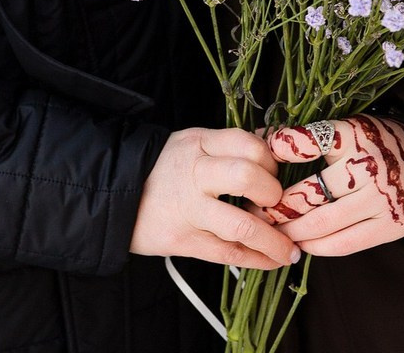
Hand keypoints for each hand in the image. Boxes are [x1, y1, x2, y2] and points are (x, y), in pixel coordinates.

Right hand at [131, 127, 301, 269]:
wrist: (115, 194)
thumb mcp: (192, 143)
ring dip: (274, 241)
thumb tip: (275, 144)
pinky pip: (228, 253)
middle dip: (272, 194)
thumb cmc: (163, 168)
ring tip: (288, 250)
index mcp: (199, 143)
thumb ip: (228, 145)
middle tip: (277, 204)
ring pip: (241, 225)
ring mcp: (188, 208)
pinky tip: (270, 260)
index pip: (246, 143)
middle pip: (246, 177)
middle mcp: (194, 172)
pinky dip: (256, 260)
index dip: (270, 159)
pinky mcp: (183, 239)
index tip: (275, 173)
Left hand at [262, 115, 403, 254]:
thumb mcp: (348, 127)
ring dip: (292, 231)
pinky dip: (320, 247)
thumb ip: (311, 137)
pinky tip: (303, 245)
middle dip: (276, 206)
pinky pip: (347, 243)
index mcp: (350, 135)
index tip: (257, 165)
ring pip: (323, 222)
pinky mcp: (390, 226)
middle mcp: (364, 167)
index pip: (306, 141)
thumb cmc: (379, 141)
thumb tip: (263, 141)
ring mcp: (378, 200)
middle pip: (308, 193)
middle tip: (254, 210)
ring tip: (271, 232)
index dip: (278, 152)